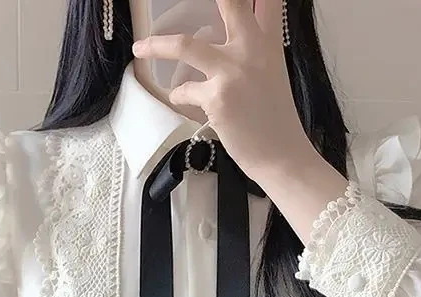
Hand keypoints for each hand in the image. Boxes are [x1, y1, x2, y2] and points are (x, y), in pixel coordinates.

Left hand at [132, 0, 311, 183]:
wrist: (280, 157)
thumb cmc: (274, 120)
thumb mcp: (271, 73)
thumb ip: (258, 44)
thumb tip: (238, 32)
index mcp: (269, 42)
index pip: (266, 1)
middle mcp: (253, 50)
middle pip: (231, 2)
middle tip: (177, 0)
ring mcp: (233, 73)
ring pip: (185, 45)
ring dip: (157, 45)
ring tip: (140, 48)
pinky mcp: (217, 98)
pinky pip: (184, 91)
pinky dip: (179, 95)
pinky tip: (181, 99)